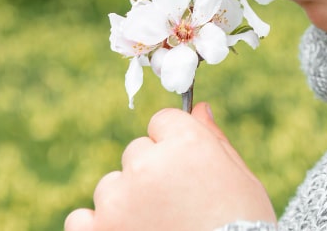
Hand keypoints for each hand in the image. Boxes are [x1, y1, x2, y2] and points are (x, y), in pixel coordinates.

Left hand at [64, 102, 275, 230]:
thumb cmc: (245, 224)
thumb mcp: (242, 179)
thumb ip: (215, 139)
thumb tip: (200, 107)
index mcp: (185, 143)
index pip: (163, 121)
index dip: (176, 145)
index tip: (187, 170)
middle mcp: (147, 165)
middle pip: (137, 152)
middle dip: (152, 173)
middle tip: (176, 205)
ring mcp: (118, 201)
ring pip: (111, 185)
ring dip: (126, 200)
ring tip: (156, 226)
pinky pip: (81, 219)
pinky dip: (98, 227)